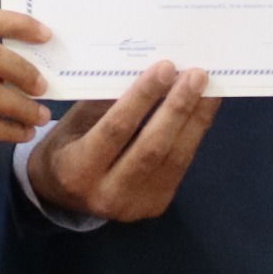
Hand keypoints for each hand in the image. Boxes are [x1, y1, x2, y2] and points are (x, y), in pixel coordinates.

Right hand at [24, 60, 218, 222]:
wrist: (64, 194)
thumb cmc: (67, 147)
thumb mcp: (75, 122)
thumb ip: (108, 103)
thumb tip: (151, 72)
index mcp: (76, 170)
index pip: (116, 129)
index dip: (143, 98)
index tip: (166, 68)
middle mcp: (107, 194)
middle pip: (151, 147)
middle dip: (178, 108)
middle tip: (196, 75)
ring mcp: (135, 205)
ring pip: (174, 159)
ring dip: (195, 120)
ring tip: (208, 89)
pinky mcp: (156, 205)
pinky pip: (180, 166)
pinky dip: (194, 135)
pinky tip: (203, 111)